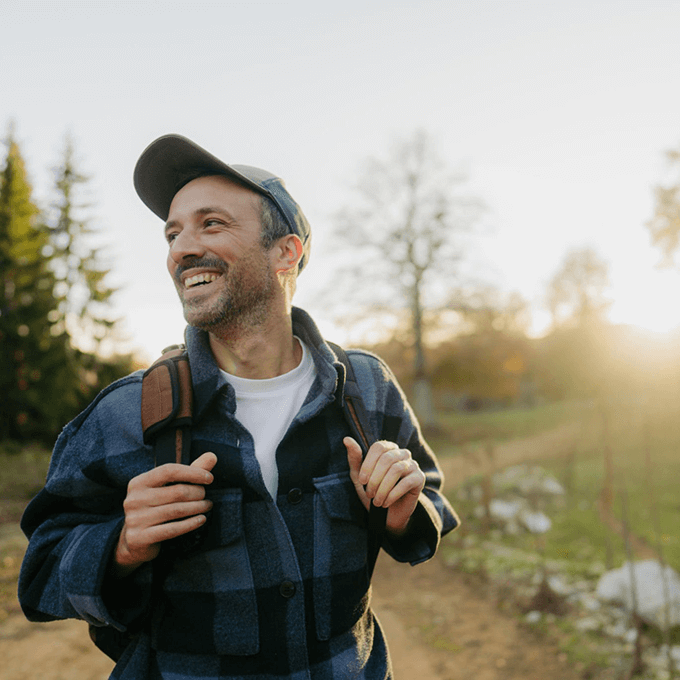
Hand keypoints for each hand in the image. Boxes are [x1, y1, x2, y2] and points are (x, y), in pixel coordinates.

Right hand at [113, 452, 216, 576]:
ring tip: (207, 506)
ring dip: (197, 507)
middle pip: (176, 491)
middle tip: (205, 496)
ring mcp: (135, 519)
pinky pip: (172, 529)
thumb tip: (212, 456)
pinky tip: (201, 519)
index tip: (209, 478)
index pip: (169, 471)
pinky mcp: (140, 538)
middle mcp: (134, 499)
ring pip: (176, 510)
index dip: (192, 473)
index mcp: (139, 483)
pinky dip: (191, 523)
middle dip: (197, 493)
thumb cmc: (155, 508)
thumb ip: (189, 471)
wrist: (133, 541)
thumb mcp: (167, 488)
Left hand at [344, 438, 424, 535]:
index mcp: (388, 449)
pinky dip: (393, 494)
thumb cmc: (372, 492)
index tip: (361, 481)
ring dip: (383, 488)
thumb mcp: (359, 477)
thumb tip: (346, 439)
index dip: (368, 463)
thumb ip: (354, 458)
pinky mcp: (419, 478)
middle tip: (369, 494)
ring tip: (376, 501)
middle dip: (375, 479)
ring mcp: (413, 464)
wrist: (386, 515)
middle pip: (388, 458)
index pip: (378, 447)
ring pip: (397, 469)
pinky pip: (406, 482)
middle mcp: (402, 453)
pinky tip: (386, 503)